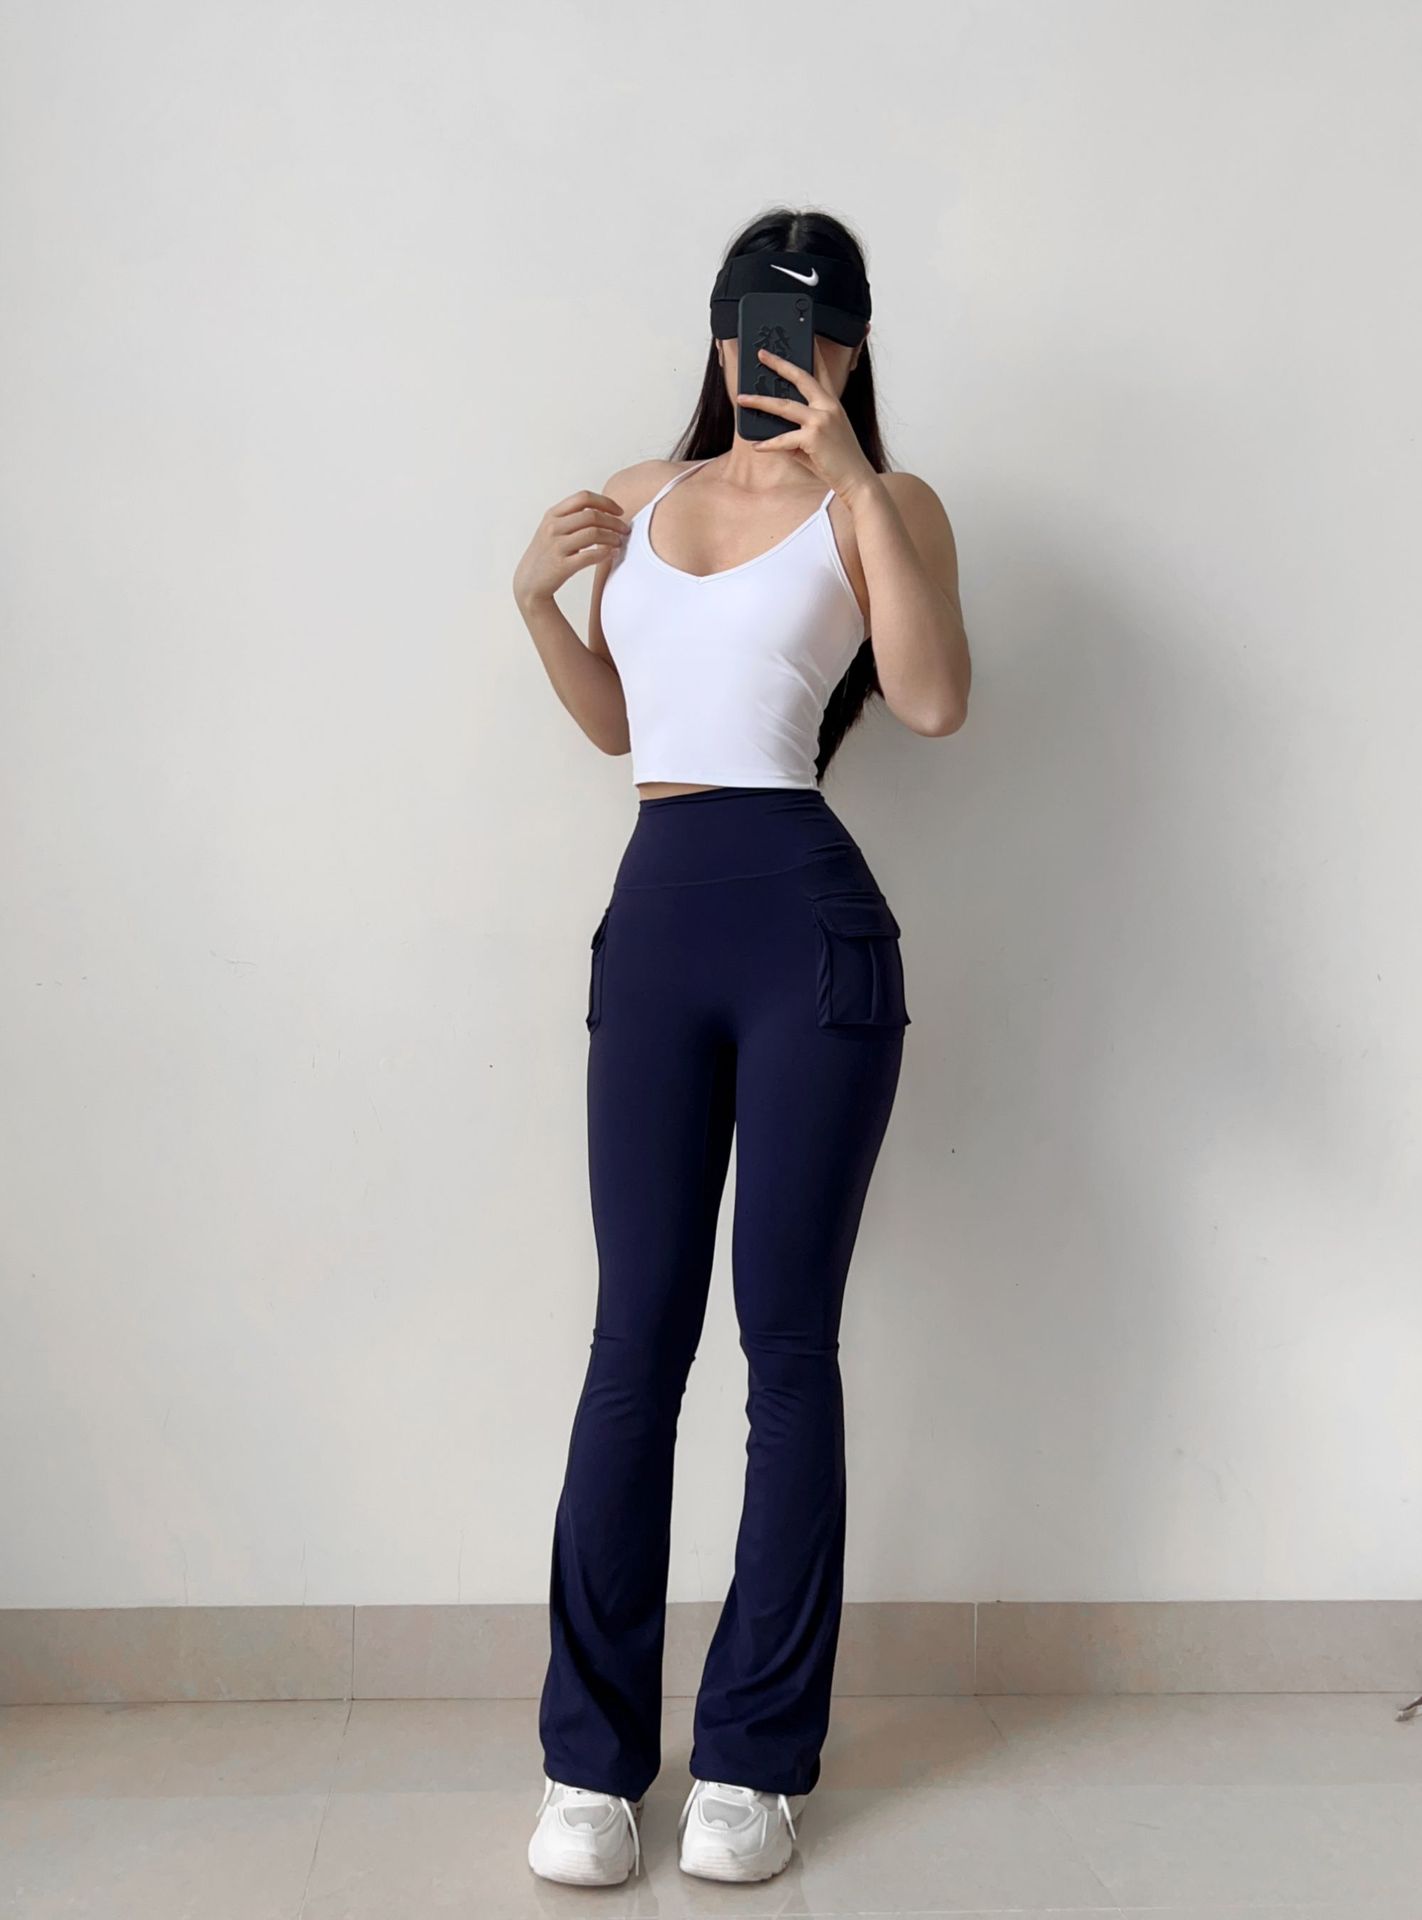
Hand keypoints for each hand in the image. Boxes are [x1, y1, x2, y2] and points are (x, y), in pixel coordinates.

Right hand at [512, 488, 631, 608]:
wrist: (528, 582)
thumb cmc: (546, 554)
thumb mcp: (553, 529)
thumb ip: (572, 517)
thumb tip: (604, 511)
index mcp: (553, 514)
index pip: (583, 497)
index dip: (605, 502)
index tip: (619, 511)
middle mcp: (553, 527)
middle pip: (592, 515)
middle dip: (614, 521)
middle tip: (625, 530)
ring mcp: (556, 546)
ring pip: (593, 533)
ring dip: (612, 537)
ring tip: (620, 542)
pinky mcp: (561, 565)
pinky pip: (589, 556)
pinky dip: (605, 553)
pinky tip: (612, 554)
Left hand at [736, 341, 876, 499]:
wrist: (856, 479)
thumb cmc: (837, 460)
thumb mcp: (819, 439)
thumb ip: (798, 430)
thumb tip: (772, 430)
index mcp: (832, 403)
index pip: (820, 371)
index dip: (811, 353)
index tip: (803, 337)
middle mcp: (828, 406)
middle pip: (799, 377)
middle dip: (778, 364)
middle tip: (761, 354)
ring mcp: (821, 420)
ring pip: (783, 406)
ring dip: (760, 402)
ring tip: (742, 399)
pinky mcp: (812, 438)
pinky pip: (783, 439)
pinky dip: (768, 444)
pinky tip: (757, 445)